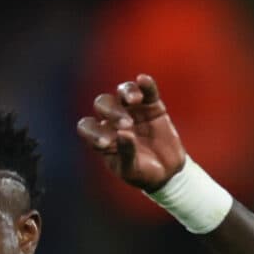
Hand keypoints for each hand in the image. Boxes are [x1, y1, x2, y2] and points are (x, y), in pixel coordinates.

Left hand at [76, 74, 188, 190]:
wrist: (166, 172)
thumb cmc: (142, 173)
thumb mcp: (131, 170)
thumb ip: (126, 153)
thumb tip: (123, 133)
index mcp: (102, 136)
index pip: (87, 126)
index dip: (92, 131)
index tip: (106, 143)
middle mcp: (113, 120)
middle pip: (103, 103)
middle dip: (112, 111)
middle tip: (127, 124)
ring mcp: (133, 110)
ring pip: (122, 91)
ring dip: (127, 92)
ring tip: (134, 101)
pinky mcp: (153, 105)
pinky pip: (148, 90)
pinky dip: (145, 84)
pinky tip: (142, 80)